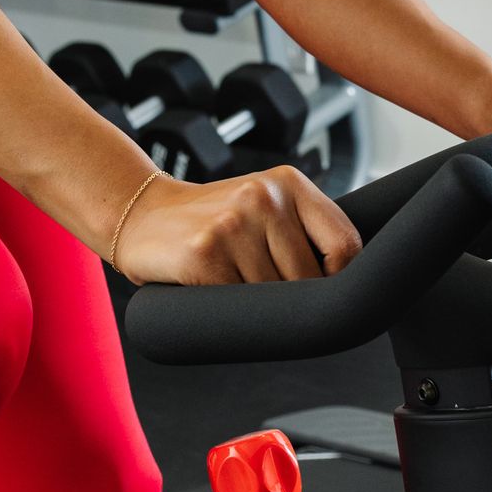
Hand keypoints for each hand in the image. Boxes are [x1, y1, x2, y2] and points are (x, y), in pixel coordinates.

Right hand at [114, 164, 363, 286]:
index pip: (345, 244)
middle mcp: (264, 197)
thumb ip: (304, 230)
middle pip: (310, 278)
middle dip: (290, 296)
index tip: (321, 289)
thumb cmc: (211, 219)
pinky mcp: (204, 254)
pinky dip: (228, 308)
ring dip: (256, 304)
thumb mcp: (264, 206)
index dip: (340, 279)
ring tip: (232, 279)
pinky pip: (239, 305)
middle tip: (262, 288)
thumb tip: (349, 283)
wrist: (142, 215)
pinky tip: (212, 285)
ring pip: (275, 297)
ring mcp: (233, 224)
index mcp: (289, 183)